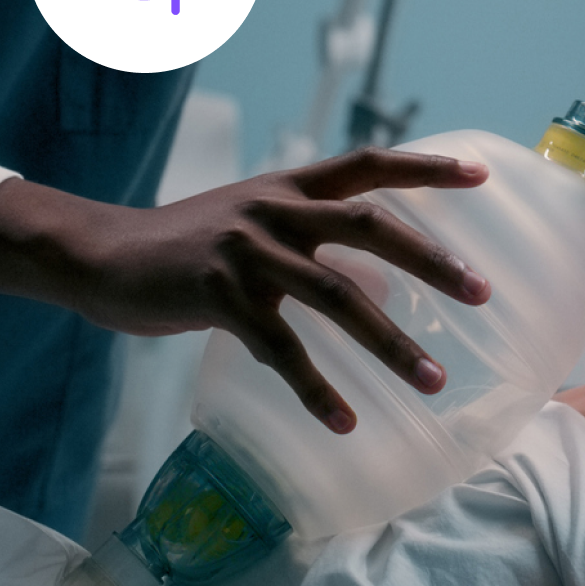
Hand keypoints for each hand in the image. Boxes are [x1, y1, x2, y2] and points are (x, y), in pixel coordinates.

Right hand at [0, 148, 491, 433]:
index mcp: (290, 185)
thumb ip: (313, 234)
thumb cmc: (191, 241)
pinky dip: (316, 389)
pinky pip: (280, 350)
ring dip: (390, 343)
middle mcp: (276, 209)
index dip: (426, 167)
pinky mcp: (218, 296)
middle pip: (370, 227)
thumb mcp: (255, 216)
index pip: (369, 163)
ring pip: (337, 296)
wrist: (103, 253)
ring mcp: (247, 251)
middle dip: (432, 260)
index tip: (481, 176)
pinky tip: (345, 422)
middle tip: (481, 292)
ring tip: (433, 381)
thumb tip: (382, 276)